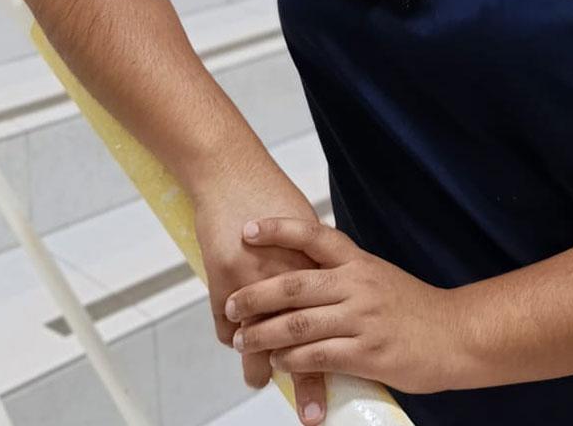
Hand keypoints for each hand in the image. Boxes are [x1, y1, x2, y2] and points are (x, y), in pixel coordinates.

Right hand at [194, 190, 326, 419]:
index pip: (330, 328)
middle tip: (312, 414)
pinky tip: (236, 342)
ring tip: (260, 381)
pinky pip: (225, 324)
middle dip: (304, 383)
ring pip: (256, 341)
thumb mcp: (305, 227)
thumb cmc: (269, 192)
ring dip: (257, 364)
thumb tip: (332, 291)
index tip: (351, 388)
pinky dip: (230, 334)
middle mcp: (285, 282)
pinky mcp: (221, 281)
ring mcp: (250, 284)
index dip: (339, 362)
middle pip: (297, 345)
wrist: (228, 171)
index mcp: (314, 268)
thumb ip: (319, 263)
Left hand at [226, 217, 467, 396]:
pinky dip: (292, 360)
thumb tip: (297, 280)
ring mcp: (362, 319)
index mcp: (358, 262)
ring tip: (245, 341)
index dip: (276, 229)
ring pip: (298, 324)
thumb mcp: (377, 278)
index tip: (245, 229)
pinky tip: (279, 363)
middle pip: (292, 285)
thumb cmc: (415, 309)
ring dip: (264, 334)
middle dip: (254, 296)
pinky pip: (318, 356)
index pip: (312, 235)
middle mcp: (357, 285)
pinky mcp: (368, 353)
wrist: (460, 337)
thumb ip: (341, 276)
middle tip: (230, 304)